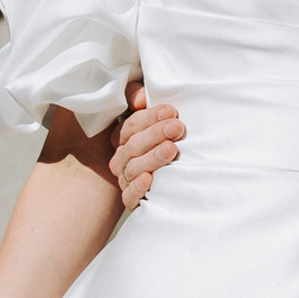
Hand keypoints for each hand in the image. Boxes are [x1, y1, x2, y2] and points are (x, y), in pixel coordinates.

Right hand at [109, 83, 183, 209]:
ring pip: (133, 168)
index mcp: (123, 136)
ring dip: (152, 158)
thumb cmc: (158, 138)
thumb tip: (140, 100)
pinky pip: (129, 196)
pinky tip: (149, 179)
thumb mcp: (149, 115)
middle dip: (156, 134)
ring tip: (171, 150)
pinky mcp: (131, 199)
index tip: (171, 112)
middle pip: (133, 145)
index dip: (151, 117)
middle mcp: (121, 158)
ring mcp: (125, 178)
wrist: (169, 177)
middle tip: (176, 128)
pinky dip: (138, 188)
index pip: (132, 125)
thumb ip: (138, 98)